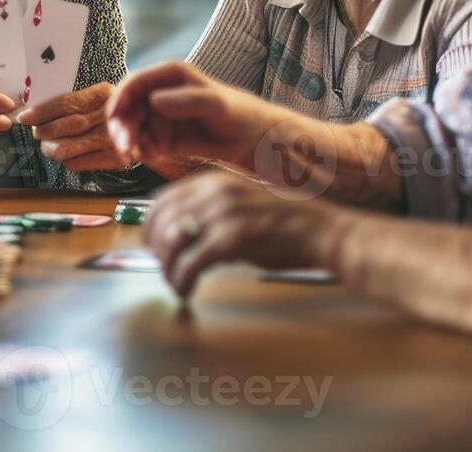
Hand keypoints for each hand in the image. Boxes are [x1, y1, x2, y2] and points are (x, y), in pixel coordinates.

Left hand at [17, 83, 130, 170]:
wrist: (149, 128)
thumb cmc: (115, 110)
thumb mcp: (99, 96)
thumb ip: (74, 100)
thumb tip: (36, 110)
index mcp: (103, 94)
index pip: (66, 103)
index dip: (41, 112)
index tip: (25, 117)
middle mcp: (110, 116)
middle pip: (66, 126)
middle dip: (44, 131)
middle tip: (36, 132)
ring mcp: (114, 139)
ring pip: (68, 149)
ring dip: (51, 148)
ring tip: (47, 144)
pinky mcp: (115, 159)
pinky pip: (77, 163)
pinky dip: (66, 159)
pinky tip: (67, 153)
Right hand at [105, 61, 272, 169]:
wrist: (248, 138)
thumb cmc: (236, 113)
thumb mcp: (214, 104)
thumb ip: (186, 101)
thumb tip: (154, 101)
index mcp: (169, 75)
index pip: (134, 83)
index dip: (119, 99)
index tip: (114, 118)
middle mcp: (160, 92)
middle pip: (127, 107)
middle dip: (123, 127)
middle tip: (127, 147)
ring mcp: (159, 115)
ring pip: (131, 126)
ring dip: (131, 140)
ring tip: (145, 153)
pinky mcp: (162, 135)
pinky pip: (142, 141)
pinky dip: (142, 149)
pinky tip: (154, 154)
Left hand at [143, 172, 354, 297]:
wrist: (322, 231)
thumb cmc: (284, 224)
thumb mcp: (240, 206)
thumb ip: (209, 214)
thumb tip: (178, 236)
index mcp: (212, 180)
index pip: (161, 201)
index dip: (149, 228)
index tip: (150, 248)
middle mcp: (213, 191)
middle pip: (163, 224)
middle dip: (157, 253)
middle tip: (165, 272)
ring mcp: (223, 212)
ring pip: (173, 244)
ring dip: (168, 270)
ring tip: (176, 284)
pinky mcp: (232, 237)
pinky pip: (191, 262)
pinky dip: (182, 280)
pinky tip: (186, 291)